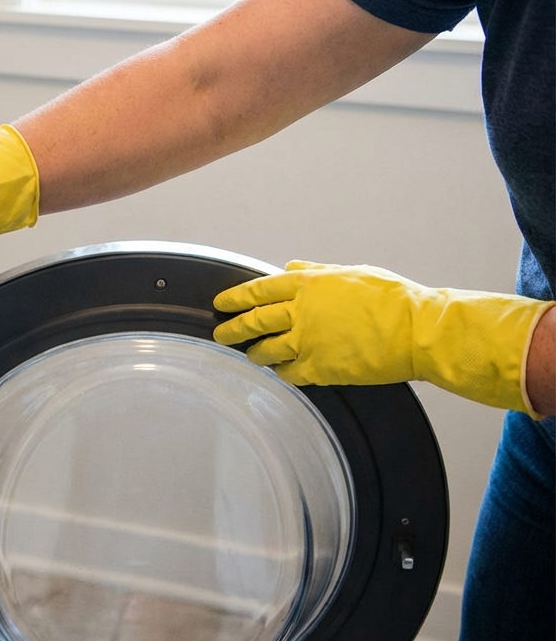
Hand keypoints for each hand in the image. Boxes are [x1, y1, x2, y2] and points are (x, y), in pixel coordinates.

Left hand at [213, 261, 553, 414]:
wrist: (418, 330)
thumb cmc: (393, 299)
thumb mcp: (351, 272)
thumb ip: (316, 271)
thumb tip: (291, 266)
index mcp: (308, 283)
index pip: (258, 290)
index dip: (235, 298)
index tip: (221, 304)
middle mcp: (301, 312)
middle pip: (254, 321)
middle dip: (232, 329)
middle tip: (221, 334)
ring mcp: (308, 341)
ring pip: (266, 350)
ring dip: (255, 353)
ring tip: (250, 355)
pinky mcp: (320, 368)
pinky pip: (289, 374)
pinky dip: (282, 373)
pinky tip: (281, 372)